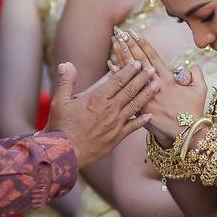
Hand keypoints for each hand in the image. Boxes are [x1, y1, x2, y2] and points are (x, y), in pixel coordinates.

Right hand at [45, 61, 159, 167]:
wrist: (65, 153)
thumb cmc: (61, 127)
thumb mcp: (60, 101)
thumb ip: (65, 81)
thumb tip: (65, 64)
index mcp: (96, 99)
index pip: (117, 81)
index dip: (128, 71)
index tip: (137, 63)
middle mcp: (109, 109)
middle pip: (130, 90)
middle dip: (142, 78)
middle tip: (152, 69)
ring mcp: (115, 124)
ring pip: (135, 106)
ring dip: (147, 94)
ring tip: (157, 85)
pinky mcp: (117, 137)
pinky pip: (133, 127)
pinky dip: (142, 120)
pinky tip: (150, 115)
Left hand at [111, 29, 207, 143]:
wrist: (187, 133)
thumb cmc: (194, 111)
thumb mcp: (200, 89)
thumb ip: (195, 74)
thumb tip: (186, 67)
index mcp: (169, 80)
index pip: (153, 58)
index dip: (144, 44)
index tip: (135, 33)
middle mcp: (155, 85)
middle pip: (139, 62)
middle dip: (130, 46)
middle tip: (120, 33)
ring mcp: (146, 96)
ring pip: (131, 74)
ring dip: (122, 57)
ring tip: (115, 43)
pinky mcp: (141, 108)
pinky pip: (126, 91)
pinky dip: (119, 79)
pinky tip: (111, 67)